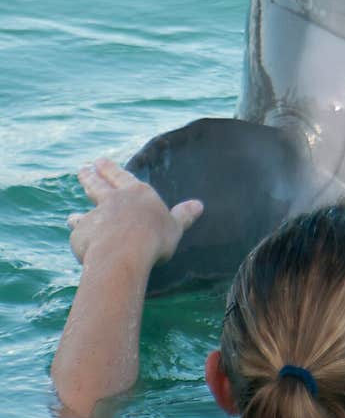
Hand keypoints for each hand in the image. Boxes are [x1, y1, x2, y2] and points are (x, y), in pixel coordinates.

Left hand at [68, 157, 202, 268]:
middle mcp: (114, 200)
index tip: (99, 161)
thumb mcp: (175, 227)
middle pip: (99, 185)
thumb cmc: (154, 238)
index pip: (121, 176)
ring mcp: (95, 216)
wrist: (122, 255)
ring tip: (71, 215)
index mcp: (137, 193)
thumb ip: (183, 215)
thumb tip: (199, 205)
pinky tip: (77, 237)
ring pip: (85, 211)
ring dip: (79, 212)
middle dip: (90, 177)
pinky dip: (79, 233)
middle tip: (83, 169)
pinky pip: (80, 233)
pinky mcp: (82, 234)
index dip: (110, 168)